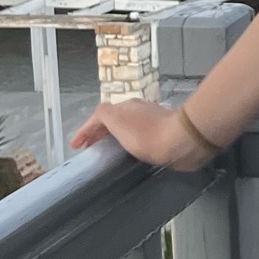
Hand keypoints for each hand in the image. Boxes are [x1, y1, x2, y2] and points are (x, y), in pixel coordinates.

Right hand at [69, 100, 210, 172]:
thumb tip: (99, 115)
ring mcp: (153, 119)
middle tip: (89, 147)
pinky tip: (131, 151)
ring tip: (107, 150)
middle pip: (113, 119)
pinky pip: (141, 136)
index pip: (99, 116)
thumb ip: (103, 115)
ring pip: (127, 126)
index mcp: (126, 106)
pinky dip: (129, 142)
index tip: (76, 144)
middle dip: (99, 132)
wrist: (182, 140)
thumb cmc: (147, 134)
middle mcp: (139, 109)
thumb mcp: (116, 120)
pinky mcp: (165, 132)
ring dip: (114, 136)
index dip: (85, 130)